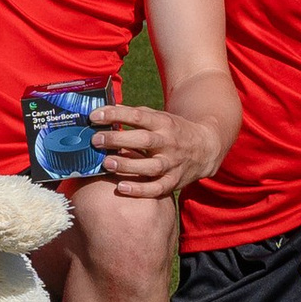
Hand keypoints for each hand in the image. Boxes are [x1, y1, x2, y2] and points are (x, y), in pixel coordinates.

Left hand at [88, 102, 223, 200]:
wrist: (206, 148)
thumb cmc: (173, 131)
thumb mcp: (158, 117)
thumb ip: (133, 115)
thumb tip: (102, 111)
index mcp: (163, 123)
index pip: (138, 116)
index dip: (115, 115)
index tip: (94, 116)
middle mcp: (168, 142)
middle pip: (143, 140)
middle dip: (118, 139)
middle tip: (96, 140)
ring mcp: (172, 163)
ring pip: (150, 166)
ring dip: (127, 165)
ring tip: (106, 163)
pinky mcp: (174, 180)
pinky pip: (157, 188)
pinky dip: (140, 190)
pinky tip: (122, 188)